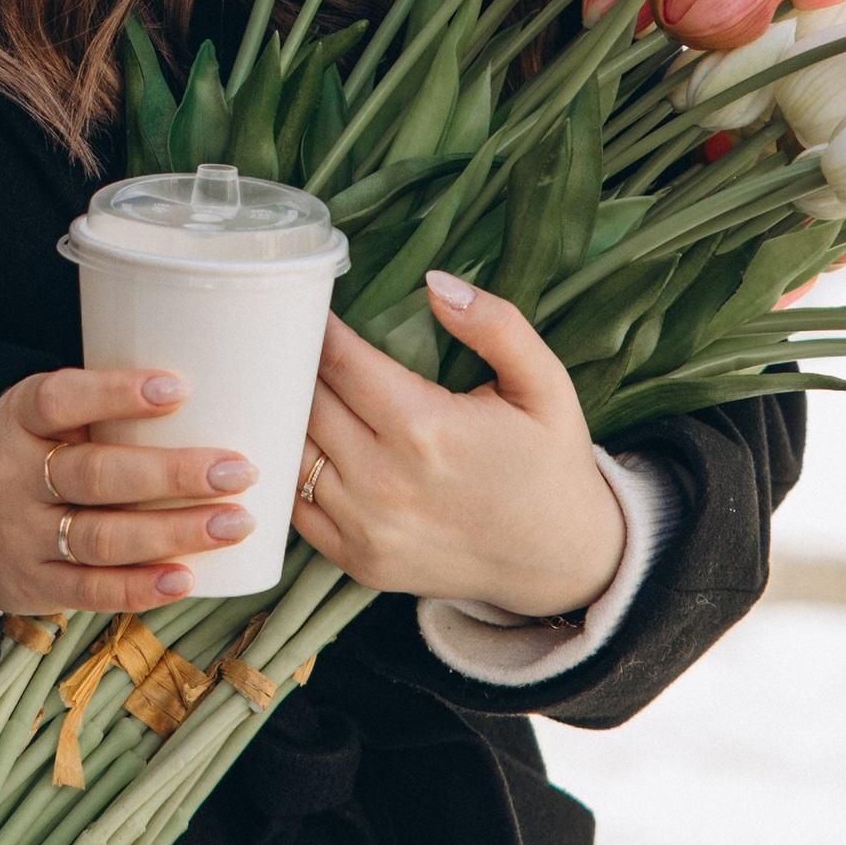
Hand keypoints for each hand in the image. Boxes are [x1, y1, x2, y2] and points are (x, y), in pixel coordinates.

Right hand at [0, 366, 256, 616]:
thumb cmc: (41, 455)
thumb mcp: (51, 419)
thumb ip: (108, 407)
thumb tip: (222, 385)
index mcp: (18, 419)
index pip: (59, 399)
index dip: (116, 393)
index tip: (180, 388)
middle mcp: (14, 477)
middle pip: (95, 474)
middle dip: (173, 474)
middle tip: (239, 470)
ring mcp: (22, 536)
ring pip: (101, 537)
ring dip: (174, 532)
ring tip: (234, 523)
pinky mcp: (34, 585)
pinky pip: (91, 591)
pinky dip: (140, 587)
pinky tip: (186, 578)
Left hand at [293, 274, 625, 614]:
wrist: (562, 561)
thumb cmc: (550, 463)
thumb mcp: (544, 384)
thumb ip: (496, 325)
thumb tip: (435, 282)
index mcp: (427, 428)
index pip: (339, 362)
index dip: (315, 328)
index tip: (305, 304)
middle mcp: (386, 482)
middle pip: (306, 404)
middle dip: (293, 365)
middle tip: (286, 337)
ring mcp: (367, 528)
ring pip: (290, 454)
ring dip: (284, 417)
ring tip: (283, 384)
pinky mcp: (359, 562)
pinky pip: (295, 508)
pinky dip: (288, 473)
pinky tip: (295, 441)